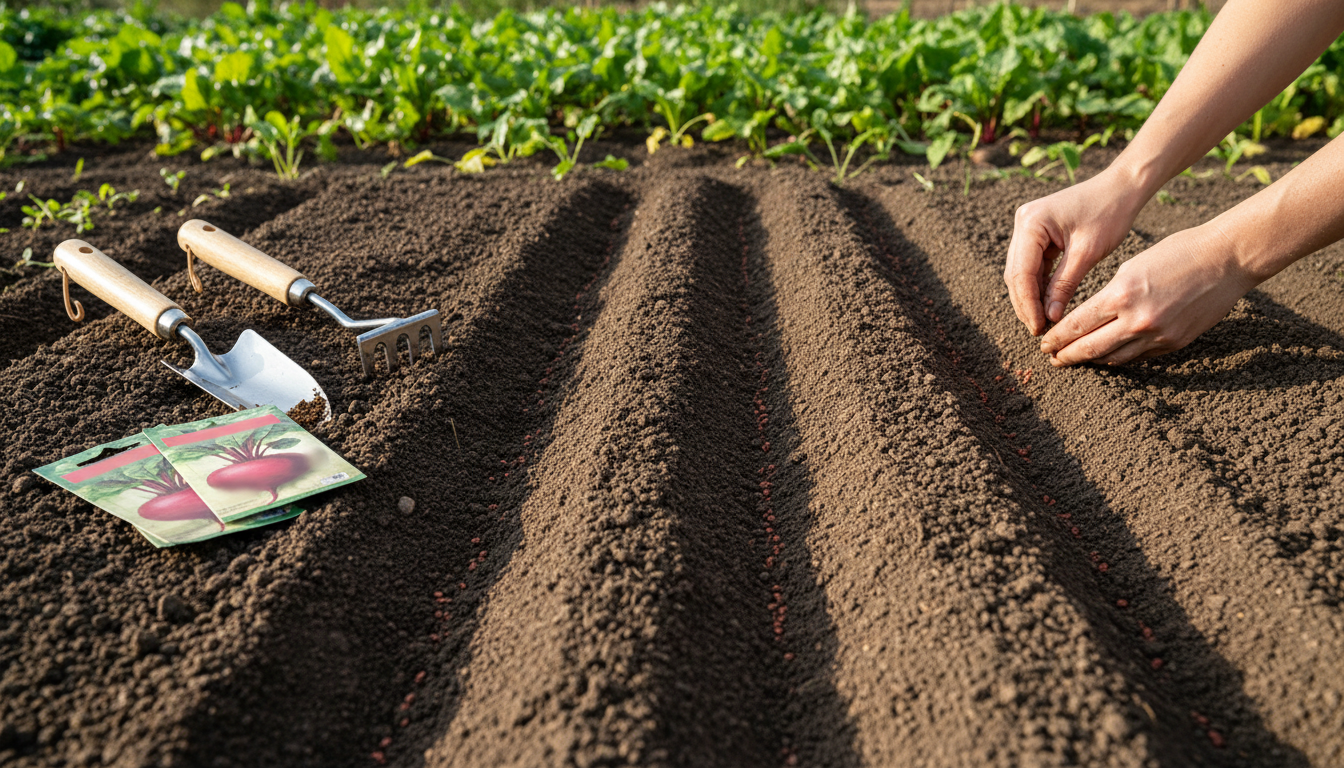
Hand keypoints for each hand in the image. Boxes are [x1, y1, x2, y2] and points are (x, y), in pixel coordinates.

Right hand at [1004, 168, 1147, 334]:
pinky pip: (1032, 264)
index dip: (1028, 305)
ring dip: (1030, 296)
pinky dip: (1038, 284)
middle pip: (1015, 273)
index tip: (1039, 328)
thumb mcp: (1087, 253)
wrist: (1122, 187)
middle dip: (1026, 303)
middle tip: (1039, 330)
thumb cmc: (1110, 213)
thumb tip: (1049, 317)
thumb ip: (1064, 285)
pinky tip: (1048, 302)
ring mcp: (1027, 226)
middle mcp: (1023, 222)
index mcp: (1031, 223)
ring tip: (1044, 320)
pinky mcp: (1037, 232)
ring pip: (1021, 271)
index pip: (1021, 273)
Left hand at [1039, 225, 1257, 365]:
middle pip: (1090, 348)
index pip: (1077, 325)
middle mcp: (1137, 320)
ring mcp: (1158, 336)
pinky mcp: (1174, 344)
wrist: (1226, 260)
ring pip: (1114, 358)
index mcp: (1121, 295)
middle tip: (1051, 359)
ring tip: (1076, 359)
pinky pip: (1138, 357)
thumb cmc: (1177, 253)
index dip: (1057, 338)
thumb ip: (1109, 295)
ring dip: (1092, 360)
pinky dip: (1119, 358)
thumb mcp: (1132, 266)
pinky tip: (1107, 355)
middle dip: (1066, 355)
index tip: (1044, 343)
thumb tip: (1087, 319)